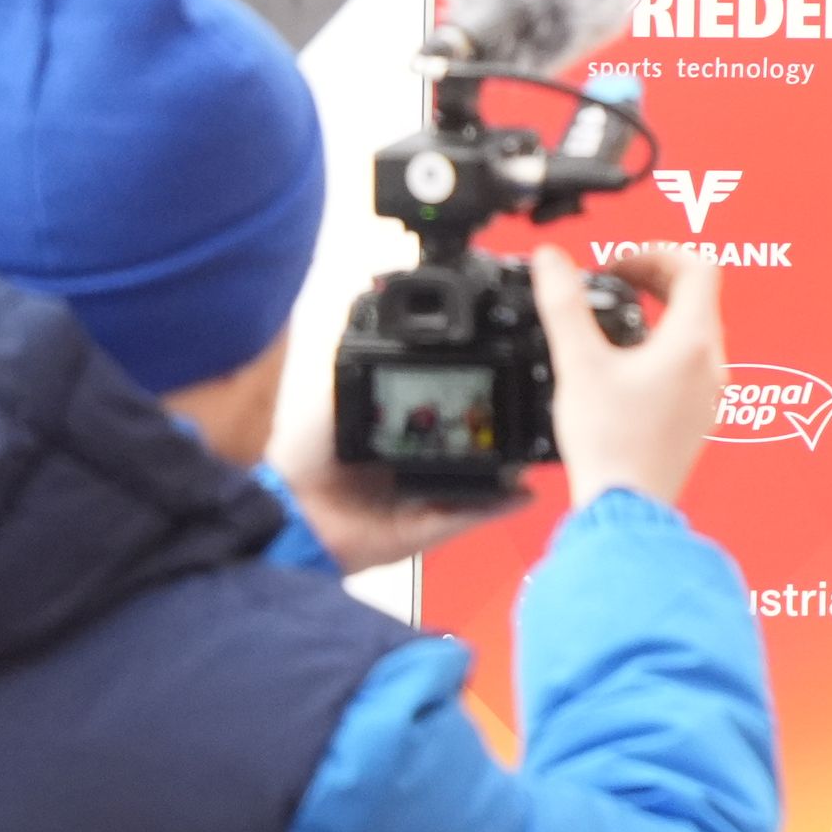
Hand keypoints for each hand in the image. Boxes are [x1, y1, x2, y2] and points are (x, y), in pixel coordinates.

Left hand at [268, 361, 534, 577]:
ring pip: (480, 476)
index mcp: (394, 430)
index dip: (471, 389)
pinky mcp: (430, 525)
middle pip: (471, 440)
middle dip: (498, 426)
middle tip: (527, 403)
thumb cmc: (303, 456)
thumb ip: (354, 357)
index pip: (442, 407)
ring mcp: (426, 494)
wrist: (296, 514)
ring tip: (535, 442)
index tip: (496, 365)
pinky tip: (525, 488)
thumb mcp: (331, 392)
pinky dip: (500, 503)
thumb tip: (365, 306)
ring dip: (509, 464)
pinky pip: (472, 513)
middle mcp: (415, 461)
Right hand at [540, 245, 727, 510]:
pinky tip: (626, 360)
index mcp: (692, 343)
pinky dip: (663, 342)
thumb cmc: (609, 445)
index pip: (698, 267)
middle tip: (614, 281)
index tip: (620, 263)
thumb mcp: (579, 363)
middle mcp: (711, 364)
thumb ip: (563, 304)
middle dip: (655, 277)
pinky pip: (690, 360)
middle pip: (699, 294)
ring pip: (695, 328)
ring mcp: (708, 391)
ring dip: (659, 309)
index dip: (657, 252)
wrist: (624, 506)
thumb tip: (552, 261)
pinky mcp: (697, 412)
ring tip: (616, 314)